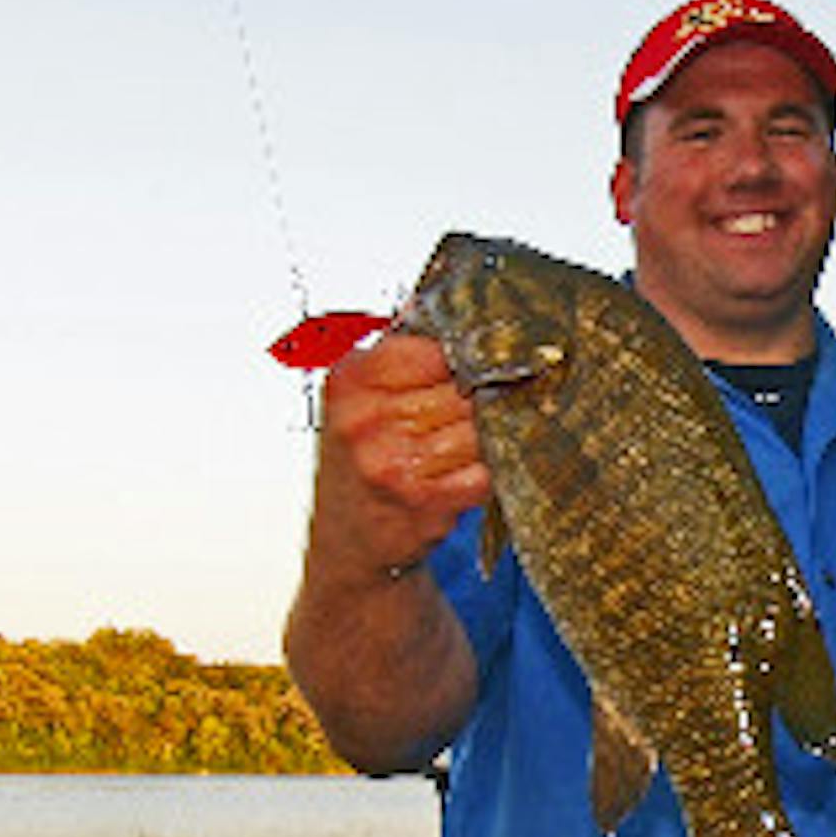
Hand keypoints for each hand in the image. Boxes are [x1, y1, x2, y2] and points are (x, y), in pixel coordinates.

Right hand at [312, 333, 490, 579]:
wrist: (348, 540)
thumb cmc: (359, 463)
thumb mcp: (360, 399)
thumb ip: (399, 352)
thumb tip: (440, 296)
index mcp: (350, 382)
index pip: (433, 348)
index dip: (463, 357)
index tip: (477, 364)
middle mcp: (366, 421)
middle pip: (461, 388)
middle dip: (480, 398)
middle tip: (484, 406)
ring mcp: (393, 463)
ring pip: (477, 429)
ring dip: (487, 437)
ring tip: (472, 444)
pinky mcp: (424, 501)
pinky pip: (484, 472)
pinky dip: (487, 473)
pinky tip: (469, 474)